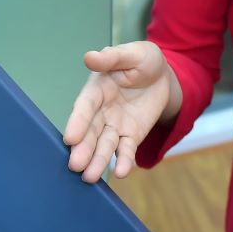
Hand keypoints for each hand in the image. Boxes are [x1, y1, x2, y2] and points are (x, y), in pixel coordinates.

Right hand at [62, 42, 181, 181]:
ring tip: (89, 177)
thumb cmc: (142, 60)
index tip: (70, 137)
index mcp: (97, 89)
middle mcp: (102, 111)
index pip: (85, 107)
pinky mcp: (130, 135)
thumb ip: (112, 58)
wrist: (162, 75)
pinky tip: (121, 172)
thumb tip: (90, 57)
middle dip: (83, 148)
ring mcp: (115, 125)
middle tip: (75, 165)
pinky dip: (124, 161)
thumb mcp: (131, 54)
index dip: (78, 122)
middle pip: (91, 131)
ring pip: (105, 145)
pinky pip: (126, 150)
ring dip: (98, 160)